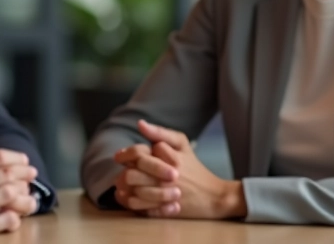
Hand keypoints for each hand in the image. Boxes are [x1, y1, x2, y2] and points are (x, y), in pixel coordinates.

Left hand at [119, 120, 246, 219]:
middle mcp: (166, 175)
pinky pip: (140, 207)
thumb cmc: (195, 168)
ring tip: (123, 186)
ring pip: (133, 191)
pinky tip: (129, 197)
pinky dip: (130, 202)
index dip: (126, 155)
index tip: (119, 157)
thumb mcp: (182, 144)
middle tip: (122, 173)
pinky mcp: (165, 209)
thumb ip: (160, 132)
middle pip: (132, 173)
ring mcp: (165, 194)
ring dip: (125, 188)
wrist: (214, 196)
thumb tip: (140, 123)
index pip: (137, 153)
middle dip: (124, 173)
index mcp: (170, 157)